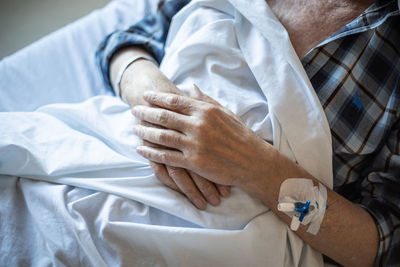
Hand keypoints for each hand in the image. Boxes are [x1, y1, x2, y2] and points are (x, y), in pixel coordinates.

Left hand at [131, 85, 278, 189]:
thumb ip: (205, 100)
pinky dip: (151, 153)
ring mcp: (194, 144)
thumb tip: (191, 87)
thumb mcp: (225, 112)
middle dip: (145, 113)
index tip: (145, 96)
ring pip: (162, 136)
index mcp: (205, 110)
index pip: (174, 101)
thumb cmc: (240, 135)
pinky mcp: (193, 162)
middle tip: (133, 111)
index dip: (156, 98)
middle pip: (164, 116)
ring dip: (145, 132)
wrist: (252, 161)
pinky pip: (166, 157)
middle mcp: (197, 125)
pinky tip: (141, 150)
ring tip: (134, 129)